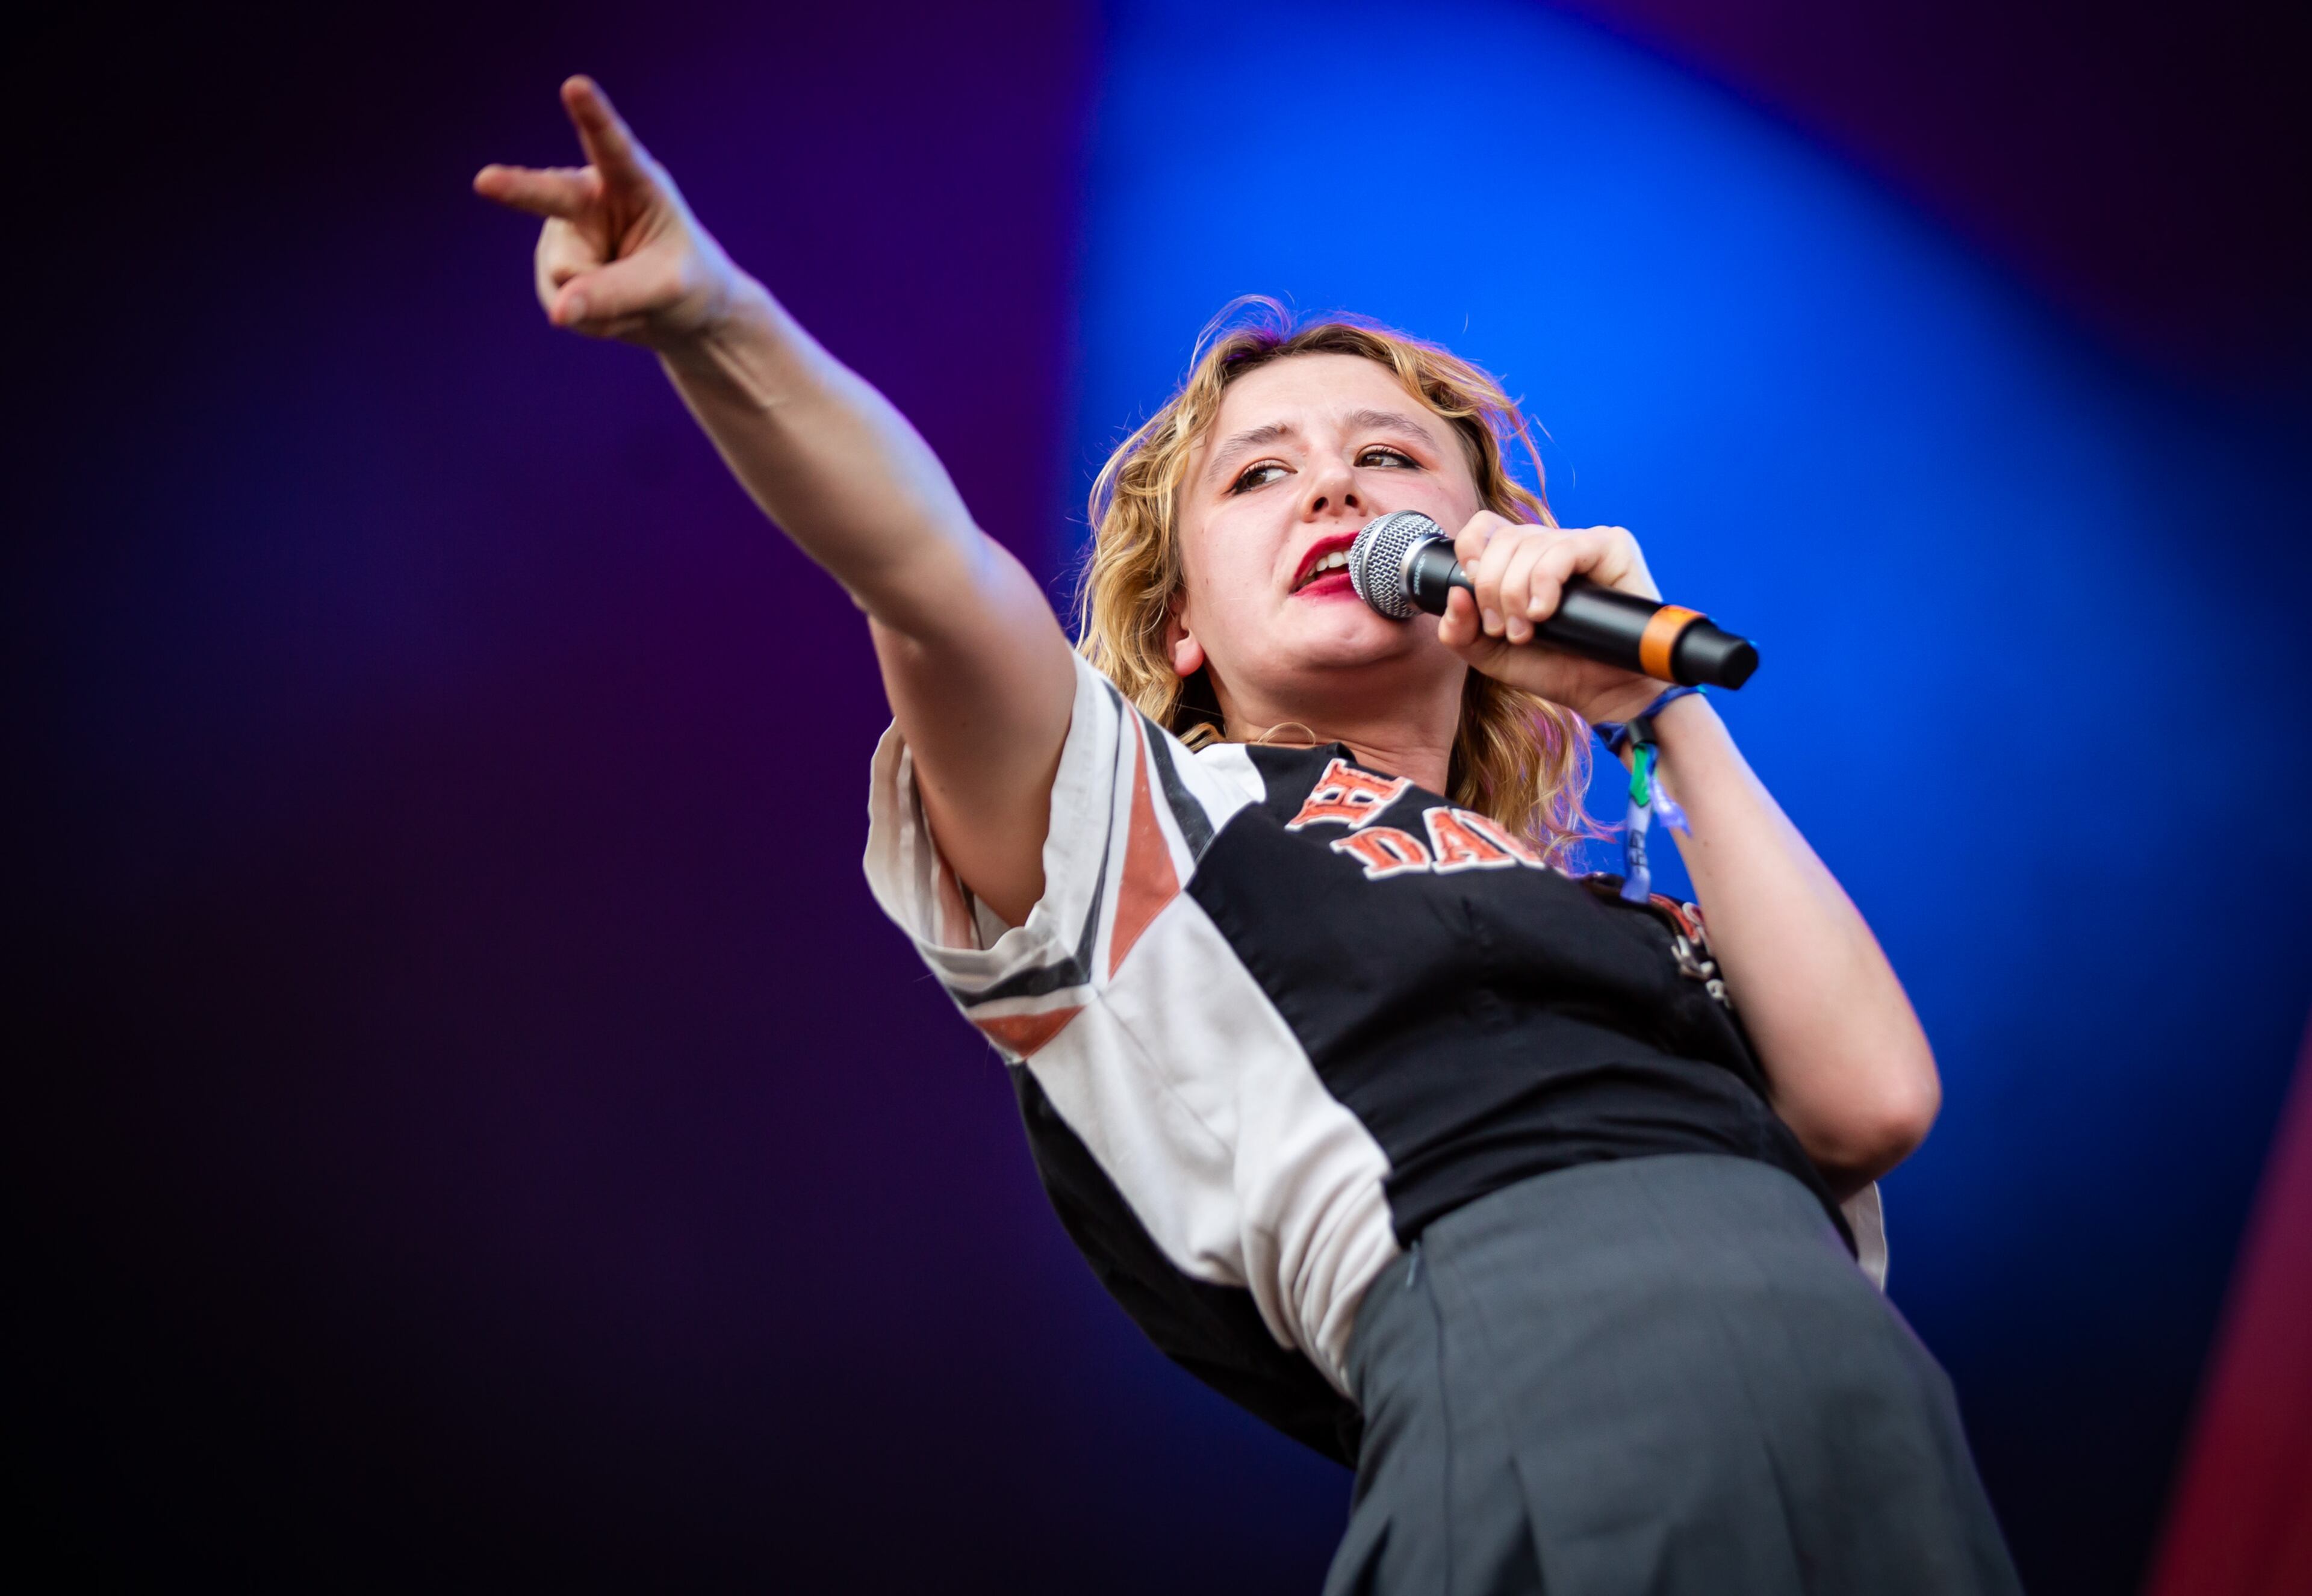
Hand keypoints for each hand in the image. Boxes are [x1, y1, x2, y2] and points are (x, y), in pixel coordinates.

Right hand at [474, 77, 746, 347]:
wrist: (679, 310)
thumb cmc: (687, 282)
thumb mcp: (667, 288)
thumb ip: (617, 293)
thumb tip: (558, 310)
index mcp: (633, 182)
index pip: (612, 148)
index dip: (593, 117)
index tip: (576, 86)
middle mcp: (591, 197)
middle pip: (550, 196)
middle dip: (516, 189)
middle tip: (485, 182)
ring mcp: (564, 231)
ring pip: (565, 274)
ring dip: (601, 301)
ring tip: (629, 295)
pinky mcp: (552, 267)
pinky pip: (561, 301)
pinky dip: (590, 318)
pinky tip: (607, 306)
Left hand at [1434, 513, 1666, 724]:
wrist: (1603, 692)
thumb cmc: (1553, 667)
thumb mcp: (1490, 654)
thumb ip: (1459, 631)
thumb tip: (1456, 593)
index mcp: (1521, 559)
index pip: (1485, 528)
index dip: (1470, 551)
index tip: (1472, 593)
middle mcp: (1550, 545)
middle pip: (1502, 539)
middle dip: (1492, 589)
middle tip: (1505, 630)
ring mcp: (1581, 543)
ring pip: (1530, 545)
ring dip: (1517, 594)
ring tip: (1527, 631)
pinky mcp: (1611, 547)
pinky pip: (1565, 549)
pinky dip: (1545, 581)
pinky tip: (1545, 611)